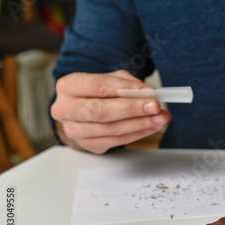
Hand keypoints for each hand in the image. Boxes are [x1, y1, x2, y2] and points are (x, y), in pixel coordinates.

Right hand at [51, 70, 169, 153]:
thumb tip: (147, 93)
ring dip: (140, 124)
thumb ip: (127, 84)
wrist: (82, 112)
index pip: (99, 86)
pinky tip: (151, 127)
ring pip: (111, 129)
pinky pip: (116, 141)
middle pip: (102, 111)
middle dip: (132, 109)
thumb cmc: (97, 93)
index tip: (148, 92)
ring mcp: (74, 130)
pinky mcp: (87, 144)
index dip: (126, 89)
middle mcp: (66, 109)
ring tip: (159, 118)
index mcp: (69, 86)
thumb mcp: (110, 80)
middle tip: (155, 107)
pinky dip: (137, 134)